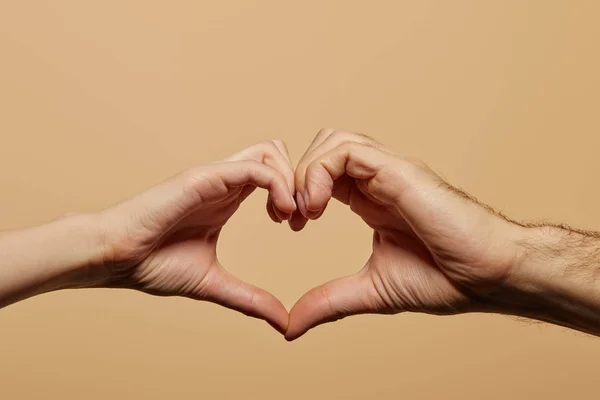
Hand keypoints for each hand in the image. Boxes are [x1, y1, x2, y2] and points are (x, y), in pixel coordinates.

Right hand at [92, 140, 295, 333]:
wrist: (115, 259)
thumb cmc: (153, 265)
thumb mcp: (215, 284)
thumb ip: (250, 299)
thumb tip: (284, 322)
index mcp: (228, 198)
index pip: (273, 175)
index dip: (294, 195)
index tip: (297, 226)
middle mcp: (225, 182)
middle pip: (277, 154)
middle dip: (299, 181)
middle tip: (300, 217)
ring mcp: (216, 176)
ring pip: (270, 152)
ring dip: (291, 180)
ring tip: (289, 214)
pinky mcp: (205, 177)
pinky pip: (254, 166)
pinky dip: (277, 184)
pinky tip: (279, 213)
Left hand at [286, 129, 522, 339]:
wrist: (487, 276)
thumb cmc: (444, 278)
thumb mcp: (370, 290)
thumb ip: (329, 302)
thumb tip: (291, 328)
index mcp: (370, 198)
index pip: (323, 172)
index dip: (297, 192)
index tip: (289, 224)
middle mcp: (378, 178)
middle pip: (323, 147)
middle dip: (294, 176)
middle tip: (288, 216)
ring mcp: (389, 171)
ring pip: (332, 141)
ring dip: (305, 172)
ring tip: (305, 212)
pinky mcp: (398, 171)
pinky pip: (347, 151)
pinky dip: (320, 173)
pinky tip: (319, 208)